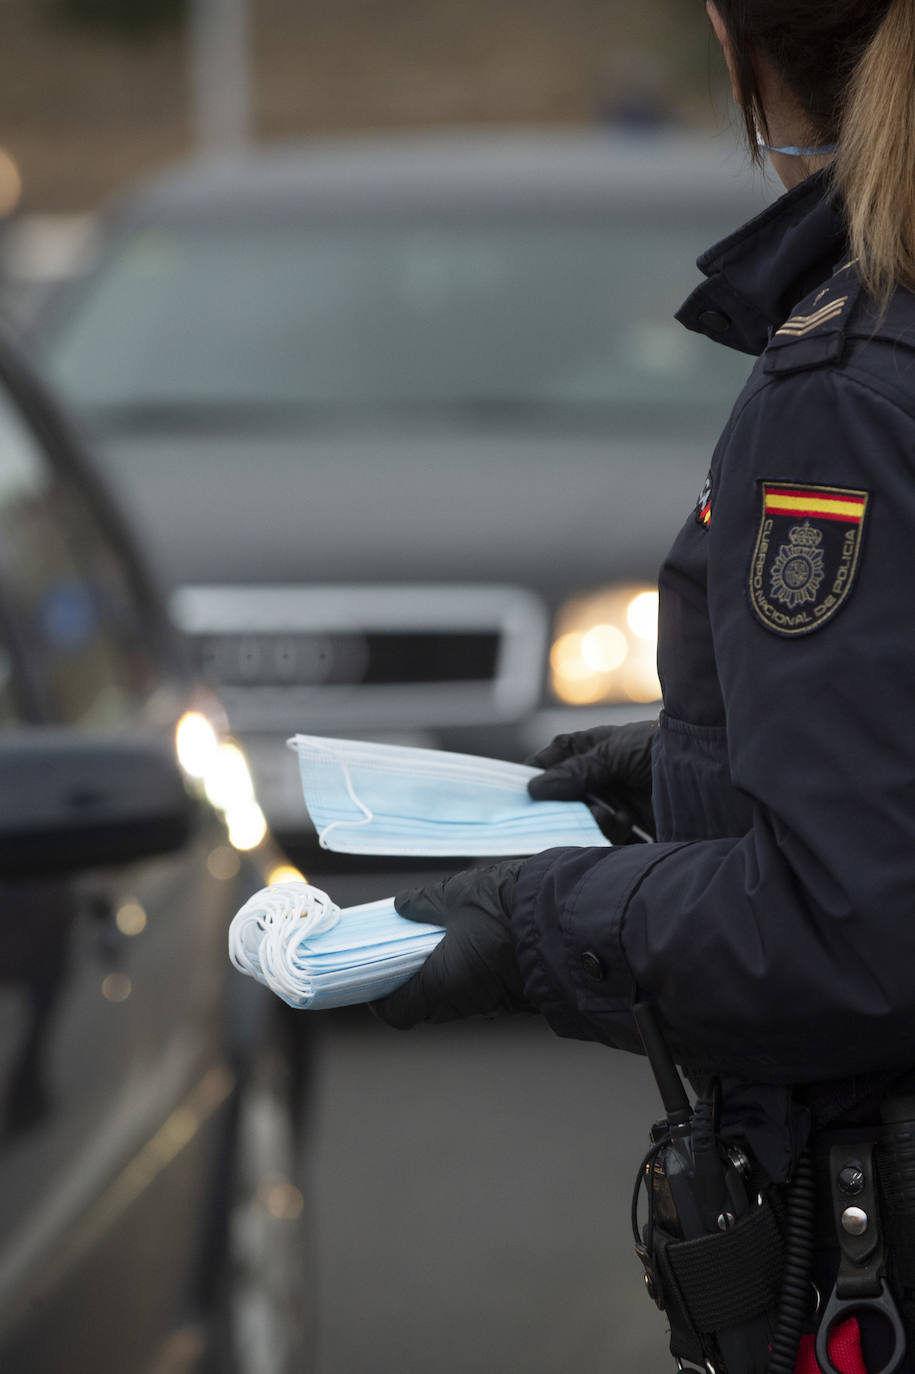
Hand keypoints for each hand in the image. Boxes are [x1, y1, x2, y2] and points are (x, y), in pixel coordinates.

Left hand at [370, 860, 531, 1028]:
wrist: (569, 922)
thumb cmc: (507, 909)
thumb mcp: (457, 895)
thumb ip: (424, 903)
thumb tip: (401, 906)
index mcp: (441, 984)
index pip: (396, 1012)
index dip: (378, 998)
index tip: (371, 977)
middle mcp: (464, 1004)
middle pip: (424, 1006)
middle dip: (412, 981)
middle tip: (404, 949)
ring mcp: (493, 1004)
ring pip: (454, 998)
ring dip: (442, 975)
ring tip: (438, 939)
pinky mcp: (516, 996)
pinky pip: (481, 991)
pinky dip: (468, 974)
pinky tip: (471, 943)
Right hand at [526, 720, 656, 841]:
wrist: (711, 777)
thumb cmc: (664, 749)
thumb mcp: (617, 753)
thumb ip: (577, 771)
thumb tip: (534, 788)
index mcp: (590, 749)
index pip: (549, 761)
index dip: (534, 775)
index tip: (523, 795)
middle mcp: (596, 777)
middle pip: (561, 799)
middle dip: (565, 809)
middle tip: (575, 813)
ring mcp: (612, 804)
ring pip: (581, 822)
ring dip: (594, 823)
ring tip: (617, 818)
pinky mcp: (630, 829)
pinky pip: (605, 841)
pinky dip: (610, 839)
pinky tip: (627, 827)